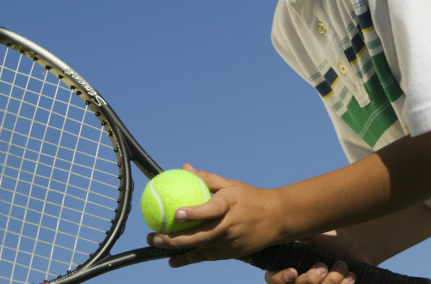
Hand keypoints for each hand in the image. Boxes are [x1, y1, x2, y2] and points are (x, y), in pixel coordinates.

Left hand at [146, 164, 285, 265]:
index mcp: (230, 203)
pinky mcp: (232, 253)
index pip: (211, 209)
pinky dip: (189, 259)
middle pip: (200, 235)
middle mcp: (230, 225)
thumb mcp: (231, 185)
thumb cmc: (250, 198)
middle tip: (153, 235)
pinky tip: (173, 260)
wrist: (277, 219)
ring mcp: (231, 242)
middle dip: (174, 238)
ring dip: (177, 249)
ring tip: (156, 246)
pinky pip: (207, 256)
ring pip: (200, 248)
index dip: (194, 213)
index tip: (176, 213)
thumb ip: (206, 179)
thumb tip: (184, 168)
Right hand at [263, 231, 364, 283]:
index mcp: (287, 266)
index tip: (294, 271)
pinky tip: (350, 275)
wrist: (354, 247)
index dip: (281, 278)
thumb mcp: (313, 232)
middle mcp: (298, 281)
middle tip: (322, 267)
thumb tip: (283, 223)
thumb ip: (297, 232)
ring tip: (342, 265)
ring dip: (330, 281)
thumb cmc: (329, 239)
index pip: (274, 278)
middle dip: (310, 279)